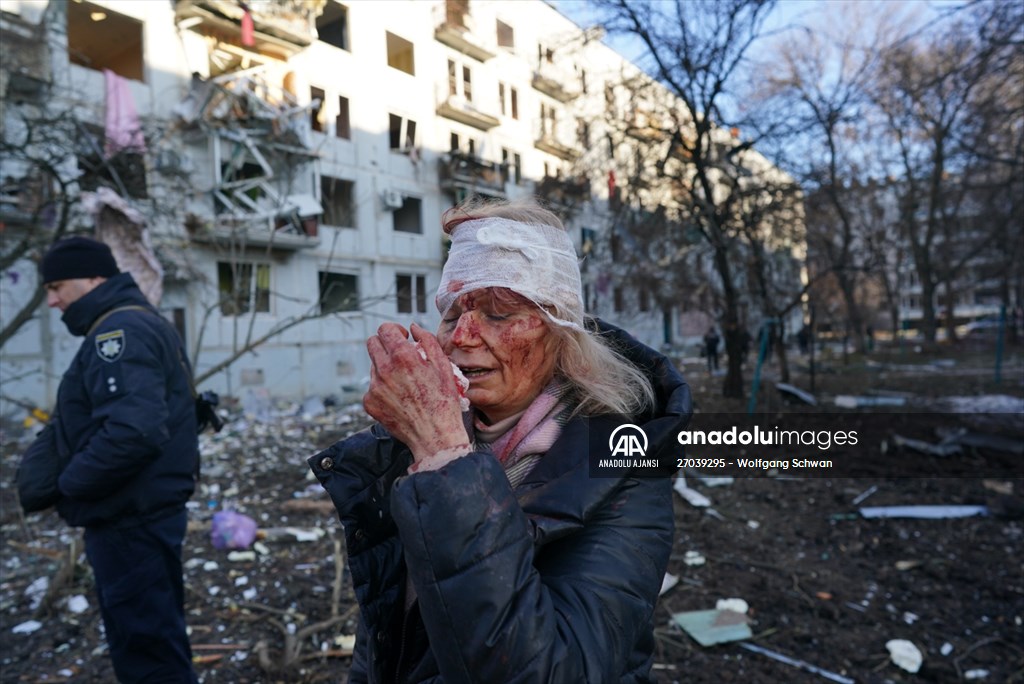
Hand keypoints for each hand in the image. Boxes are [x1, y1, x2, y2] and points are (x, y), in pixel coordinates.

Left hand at [364, 323, 469, 460]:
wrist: (435, 437)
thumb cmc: (444, 402)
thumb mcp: (443, 367)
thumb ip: (428, 341)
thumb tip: (413, 327)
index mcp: (403, 357)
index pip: (385, 329)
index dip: (394, 330)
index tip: (403, 338)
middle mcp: (384, 370)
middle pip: (372, 343)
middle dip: (385, 344)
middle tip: (399, 355)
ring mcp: (374, 387)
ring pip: (373, 365)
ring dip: (385, 367)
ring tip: (404, 382)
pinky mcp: (370, 403)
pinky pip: (372, 387)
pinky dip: (383, 387)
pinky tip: (399, 397)